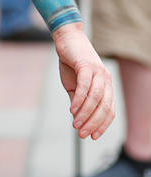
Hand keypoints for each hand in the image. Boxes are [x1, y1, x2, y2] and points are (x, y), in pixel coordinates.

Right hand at [52, 23, 114, 139]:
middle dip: (93, 123)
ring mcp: (98, 72)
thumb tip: (77, 118)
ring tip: (76, 124)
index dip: (102, 124)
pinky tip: (72, 110)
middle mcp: (106, 80)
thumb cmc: (71, 63)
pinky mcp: (87, 65)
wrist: (68, 40)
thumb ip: (77, 100)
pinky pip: (85, 86)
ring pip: (96, 98)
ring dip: (86, 114)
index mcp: (106, 86)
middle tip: (82, 134)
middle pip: (104, 106)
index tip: (92, 136)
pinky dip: (79, 99)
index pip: (109, 110)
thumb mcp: (74, 86)